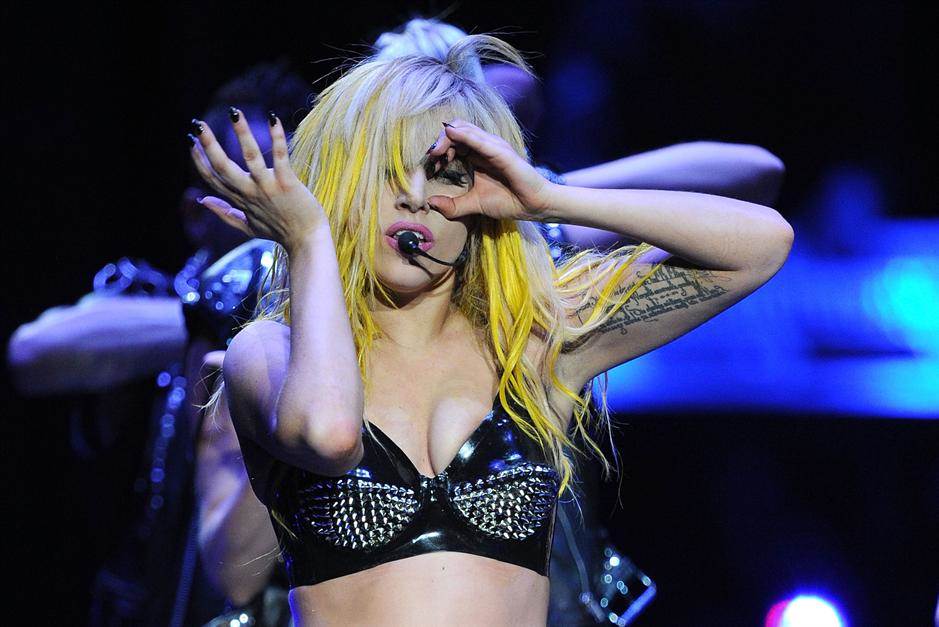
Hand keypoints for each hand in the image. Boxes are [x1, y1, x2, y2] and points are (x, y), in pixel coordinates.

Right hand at [187, 108, 325, 252]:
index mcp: (240, 200)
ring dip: (242, 133)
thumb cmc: (279, 232)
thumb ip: (224, 213)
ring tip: (234, 113)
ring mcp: (268, 187)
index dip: (199, 160)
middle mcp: (250, 192)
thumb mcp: (247, 226)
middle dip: (208, 145)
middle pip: (223, 166)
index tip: (190, 141)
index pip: (212, 178)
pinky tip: (273, 118)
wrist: (306, 242)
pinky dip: (276, 137)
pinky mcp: (288, 183)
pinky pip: (280, 156)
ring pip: (250, 157)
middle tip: (197, 125)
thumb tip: (202, 200)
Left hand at [425, 119, 555, 221]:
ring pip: (465, 129)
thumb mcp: (474, 204)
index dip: (439, 150)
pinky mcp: (502, 153)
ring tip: (436, 151)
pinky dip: (465, 136)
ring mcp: (494, 147)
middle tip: (431, 157)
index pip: (453, 141)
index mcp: (476, 155)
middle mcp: (484, 147)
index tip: (432, 167)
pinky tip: (451, 134)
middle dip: (439, 141)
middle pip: (456, 130)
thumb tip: (431, 204)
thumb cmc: (509, 201)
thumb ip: (453, 205)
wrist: (533, 206)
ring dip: (447, 137)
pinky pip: (480, 141)